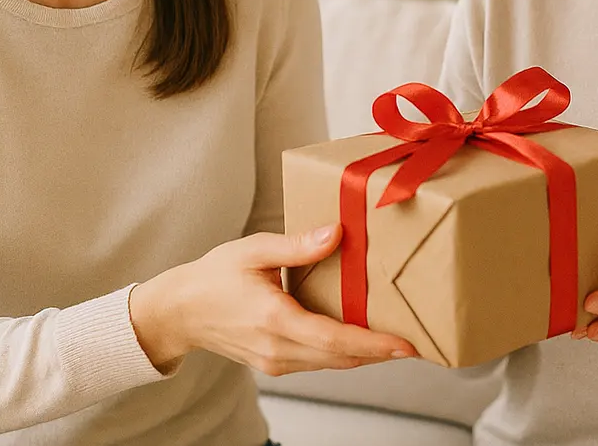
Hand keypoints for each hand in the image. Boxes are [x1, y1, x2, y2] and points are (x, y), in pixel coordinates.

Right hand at [129, 223, 417, 374]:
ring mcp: (276, 362)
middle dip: (382, 353)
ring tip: (399, 343)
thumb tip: (336, 233)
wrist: (179, 312)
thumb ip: (297, 245)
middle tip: (418, 343)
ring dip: (366, 356)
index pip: (334, 338)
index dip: (374, 344)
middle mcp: (277, 349)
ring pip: (332, 364)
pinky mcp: (275, 365)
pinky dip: (344, 354)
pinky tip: (362, 341)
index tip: (406, 345)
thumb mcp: (253, 249)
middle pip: (341, 358)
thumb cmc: (213, 277)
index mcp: (274, 319)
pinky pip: (318, 363)